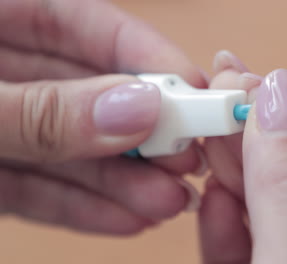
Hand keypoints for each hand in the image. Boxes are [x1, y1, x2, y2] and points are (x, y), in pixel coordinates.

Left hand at [0, 0, 205, 234]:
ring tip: (169, 201)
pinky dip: (81, 206)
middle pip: (92, 94)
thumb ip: (44, 109)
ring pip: (72, 149)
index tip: (197, 92)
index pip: (90, 26)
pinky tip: (125, 219)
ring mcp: (0, 125)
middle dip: (144, 132)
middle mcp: (4, 70)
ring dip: (124, 180)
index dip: (149, 57)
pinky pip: (39, 189)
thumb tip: (136, 110)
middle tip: (188, 160)